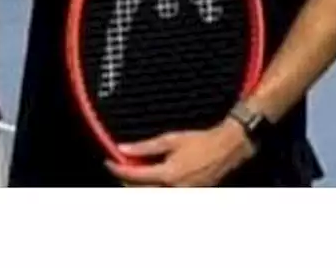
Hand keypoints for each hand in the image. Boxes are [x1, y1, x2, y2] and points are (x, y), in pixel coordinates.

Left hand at [107, 119, 255, 187]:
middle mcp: (173, 189)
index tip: (108, 161)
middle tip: (118, 166)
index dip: (117, 168)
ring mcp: (182, 194)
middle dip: (126, 181)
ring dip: (139, 186)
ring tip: (134, 172)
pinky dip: (154, 188)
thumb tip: (122, 148)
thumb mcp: (170, 139)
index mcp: (167, 175)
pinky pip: (164, 194)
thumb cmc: (199, 141)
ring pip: (152, 196)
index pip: (134, 176)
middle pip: (140, 191)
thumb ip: (145, 147)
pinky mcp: (189, 195)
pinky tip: (151, 177)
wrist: (226, 149)